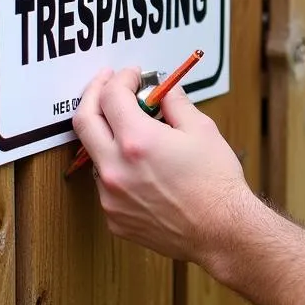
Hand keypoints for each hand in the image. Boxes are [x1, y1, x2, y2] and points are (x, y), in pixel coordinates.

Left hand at [71, 65, 251, 263]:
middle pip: (84, 120)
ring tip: (133, 129)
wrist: (221, 230)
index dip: (120, 78)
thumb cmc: (215, 182)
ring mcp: (110, 196)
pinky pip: (106, 183)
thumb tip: (161, 90)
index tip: (131, 75)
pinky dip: (118, 166)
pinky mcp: (114, 217)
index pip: (111, 96)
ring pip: (95, 154)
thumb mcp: (201, 129)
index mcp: (137, 141)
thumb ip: (174, 102)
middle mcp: (115, 168)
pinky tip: (142, 166)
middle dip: (94, 94)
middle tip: (106, 84)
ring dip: (107, 134)